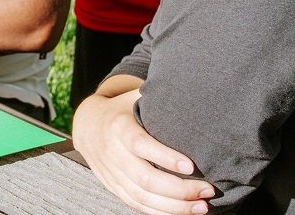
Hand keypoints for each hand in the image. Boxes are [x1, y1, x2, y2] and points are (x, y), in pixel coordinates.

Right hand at [73, 88, 213, 214]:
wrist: (87, 124)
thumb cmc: (121, 109)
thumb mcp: (134, 98)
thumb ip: (157, 96)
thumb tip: (191, 92)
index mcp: (119, 127)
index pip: (141, 145)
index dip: (166, 157)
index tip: (192, 166)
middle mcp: (113, 152)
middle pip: (145, 178)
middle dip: (179, 189)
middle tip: (208, 190)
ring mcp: (112, 172)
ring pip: (142, 196)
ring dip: (173, 206)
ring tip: (201, 206)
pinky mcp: (113, 186)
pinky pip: (136, 204)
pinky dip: (159, 212)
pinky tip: (181, 212)